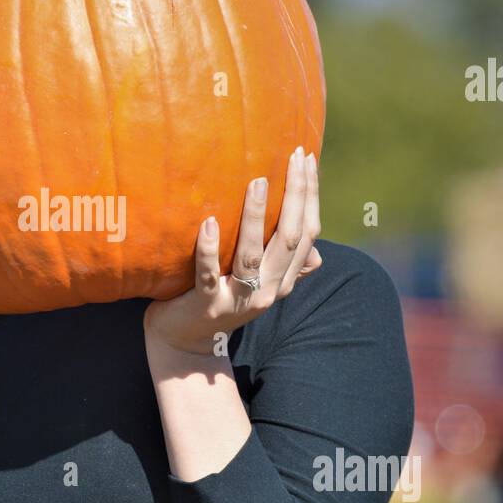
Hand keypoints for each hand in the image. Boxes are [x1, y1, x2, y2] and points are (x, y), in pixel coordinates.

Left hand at [143, 146, 321, 358]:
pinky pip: (209, 275)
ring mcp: (238, 300)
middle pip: (291, 240)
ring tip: (257, 182)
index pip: (308, 233)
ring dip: (257, 218)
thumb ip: (281, 266)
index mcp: (283, 279)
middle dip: (296, 196)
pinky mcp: (207, 305)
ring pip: (253, 256)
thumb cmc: (219, 299)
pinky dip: (209, 249)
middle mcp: (268, 289)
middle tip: (293, 158)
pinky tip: (209, 223)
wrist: (184, 343)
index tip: (308, 159)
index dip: (311, 196)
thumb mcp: (254, 283)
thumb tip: (317, 255)